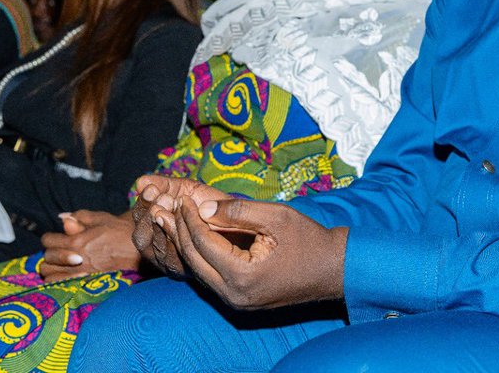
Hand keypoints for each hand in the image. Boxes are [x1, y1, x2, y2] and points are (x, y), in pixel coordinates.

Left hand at [39, 210, 138, 282]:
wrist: (137, 252)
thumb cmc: (120, 233)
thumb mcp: (100, 219)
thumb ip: (79, 217)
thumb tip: (62, 217)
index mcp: (76, 240)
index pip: (48, 240)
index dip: (50, 238)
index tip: (56, 238)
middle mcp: (74, 258)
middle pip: (47, 258)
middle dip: (50, 254)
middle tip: (59, 252)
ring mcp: (78, 273)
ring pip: (50, 275)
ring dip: (52, 269)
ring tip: (60, 265)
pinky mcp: (84, 284)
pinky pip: (61, 286)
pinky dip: (58, 282)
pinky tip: (65, 276)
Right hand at [131, 175, 230, 277]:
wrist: (241, 223)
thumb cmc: (211, 203)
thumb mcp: (185, 189)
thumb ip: (164, 184)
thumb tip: (140, 182)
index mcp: (155, 226)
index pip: (138, 218)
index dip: (142, 203)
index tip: (151, 189)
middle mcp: (158, 248)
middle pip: (141, 238)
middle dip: (149, 216)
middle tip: (165, 198)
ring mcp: (170, 261)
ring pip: (154, 250)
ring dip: (162, 227)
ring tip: (174, 204)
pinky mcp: (186, 270)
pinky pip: (173, 259)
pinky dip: (177, 239)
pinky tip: (188, 222)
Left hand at [173, 197, 347, 310]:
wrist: (335, 269)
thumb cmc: (309, 240)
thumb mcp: (275, 217)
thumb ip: (237, 211)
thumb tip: (201, 206)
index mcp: (242, 276)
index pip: (202, 243)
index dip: (189, 218)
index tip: (180, 197)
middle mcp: (234, 295)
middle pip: (194, 260)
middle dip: (178, 232)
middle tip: (164, 208)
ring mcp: (237, 302)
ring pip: (199, 270)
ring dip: (185, 244)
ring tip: (171, 219)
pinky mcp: (241, 301)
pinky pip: (212, 276)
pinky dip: (201, 255)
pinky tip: (193, 236)